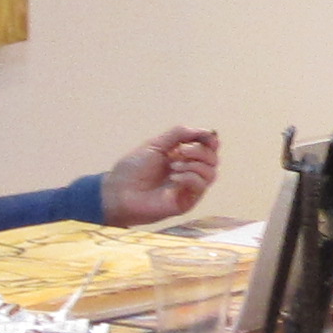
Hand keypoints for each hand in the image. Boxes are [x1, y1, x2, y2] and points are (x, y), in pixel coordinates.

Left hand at [104, 126, 221, 227]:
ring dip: (195, 165)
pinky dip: (189, 178)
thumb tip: (205, 130)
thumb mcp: (155, 144)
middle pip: (213, 159)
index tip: (206, 136)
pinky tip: (174, 178)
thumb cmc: (133, 169)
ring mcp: (188, 187)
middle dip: (200, 151)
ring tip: (173, 166)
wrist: (119, 191)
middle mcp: (189, 171)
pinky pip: (200, 187)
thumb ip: (179, 134)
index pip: (208, 147)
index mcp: (183, 156)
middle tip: (181, 151)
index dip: (210, 140)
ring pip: (211, 173)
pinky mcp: (186, 202)